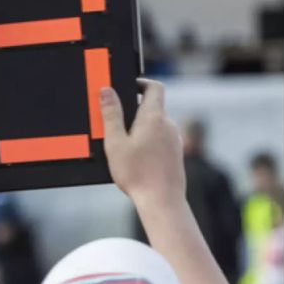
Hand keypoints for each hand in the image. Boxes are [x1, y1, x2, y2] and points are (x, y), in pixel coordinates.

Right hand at [100, 81, 185, 208]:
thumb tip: (107, 91)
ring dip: (141, 129)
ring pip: (157, 125)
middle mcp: (168, 125)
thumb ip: (111, 115)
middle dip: (134, 111)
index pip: (154, 87)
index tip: (128, 87)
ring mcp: (175, 140)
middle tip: (116, 124)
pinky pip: (162, 140)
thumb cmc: (137, 174)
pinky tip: (138, 160)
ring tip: (125, 146)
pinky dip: (150, 142)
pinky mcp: (176, 154)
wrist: (162, 201)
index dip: (141, 83)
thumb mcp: (115, 143)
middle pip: (153, 107)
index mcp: (154, 117)